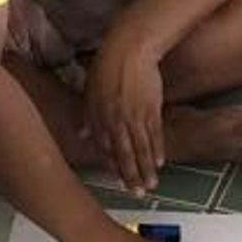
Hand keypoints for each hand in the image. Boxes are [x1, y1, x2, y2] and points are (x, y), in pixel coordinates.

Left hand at [83, 37, 165, 195]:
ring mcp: (134, 116)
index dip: (112, 167)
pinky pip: (154, 134)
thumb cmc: (107, 65)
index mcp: (98, 117)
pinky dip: (157, 149)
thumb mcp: (89, 90)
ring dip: (145, 169)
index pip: (105, 148)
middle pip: (123, 154)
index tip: (117, 181)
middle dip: (130, 176)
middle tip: (136, 193)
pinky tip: (160, 163)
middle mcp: (115, 120)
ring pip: (140, 148)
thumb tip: (82, 134)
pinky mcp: (151, 109)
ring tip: (150, 185)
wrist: (129, 48)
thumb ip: (87, 116)